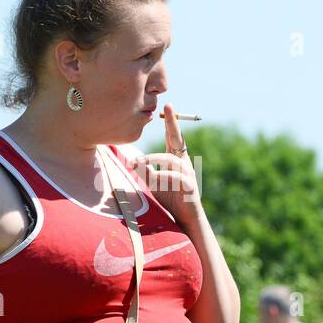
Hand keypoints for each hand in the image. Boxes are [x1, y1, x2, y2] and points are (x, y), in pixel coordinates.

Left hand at [132, 104, 200, 226]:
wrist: (185, 218)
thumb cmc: (170, 197)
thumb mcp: (153, 182)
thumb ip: (145, 171)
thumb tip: (134, 160)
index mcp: (175, 158)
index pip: (173, 136)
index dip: (171, 121)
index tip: (168, 104)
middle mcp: (183, 162)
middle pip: (178, 139)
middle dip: (173, 123)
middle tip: (169, 108)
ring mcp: (187, 173)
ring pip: (172, 159)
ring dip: (154, 158)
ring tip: (140, 161)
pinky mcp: (189, 186)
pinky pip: (176, 177)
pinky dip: (163, 176)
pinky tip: (153, 178)